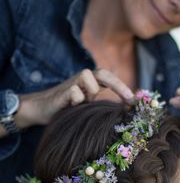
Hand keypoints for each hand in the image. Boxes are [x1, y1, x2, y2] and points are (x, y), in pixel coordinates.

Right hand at [15, 69, 133, 127]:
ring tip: (83, 104)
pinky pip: (75, 92)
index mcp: (91, 82)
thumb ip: (101, 104)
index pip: (109, 78)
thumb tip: (125, 109)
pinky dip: (76, 101)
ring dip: (90, 93)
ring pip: (88, 78)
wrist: (42, 110)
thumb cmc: (68, 109)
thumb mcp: (87, 106)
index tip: (134, 101)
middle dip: (117, 84)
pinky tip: (71, 107)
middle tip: (128, 98)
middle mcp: (83, 79)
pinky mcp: (62, 91)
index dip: (122, 87)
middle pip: (102, 72)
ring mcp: (72, 83)